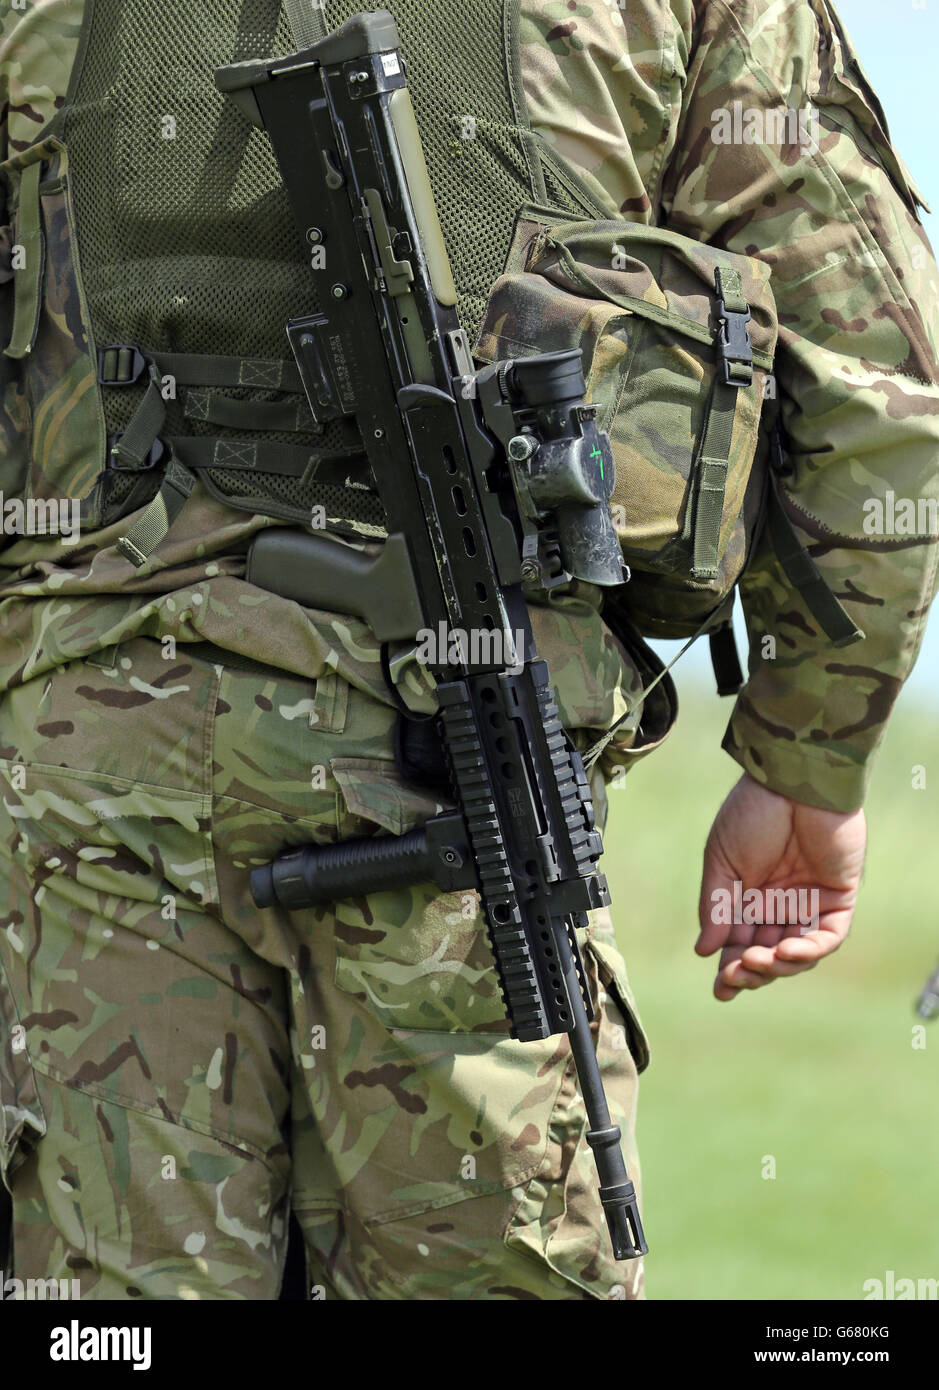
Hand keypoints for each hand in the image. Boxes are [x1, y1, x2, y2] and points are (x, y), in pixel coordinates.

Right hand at [696, 773, 865, 1000]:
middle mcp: (780, 902)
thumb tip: (704, 950)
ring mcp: (810, 901)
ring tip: (757, 960)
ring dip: (777, 966)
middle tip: (734, 976)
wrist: (792, 782)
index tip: (720, 989)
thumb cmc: (752, 813)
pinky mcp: (838, 897)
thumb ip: (716, 906)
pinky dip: (808, 951)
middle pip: (767, 954)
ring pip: (797, 953)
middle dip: (751, 971)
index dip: (731, 968)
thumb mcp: (722, 860)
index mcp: (748, 894)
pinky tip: (785, 951)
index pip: (740, 942)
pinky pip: (827, 936)